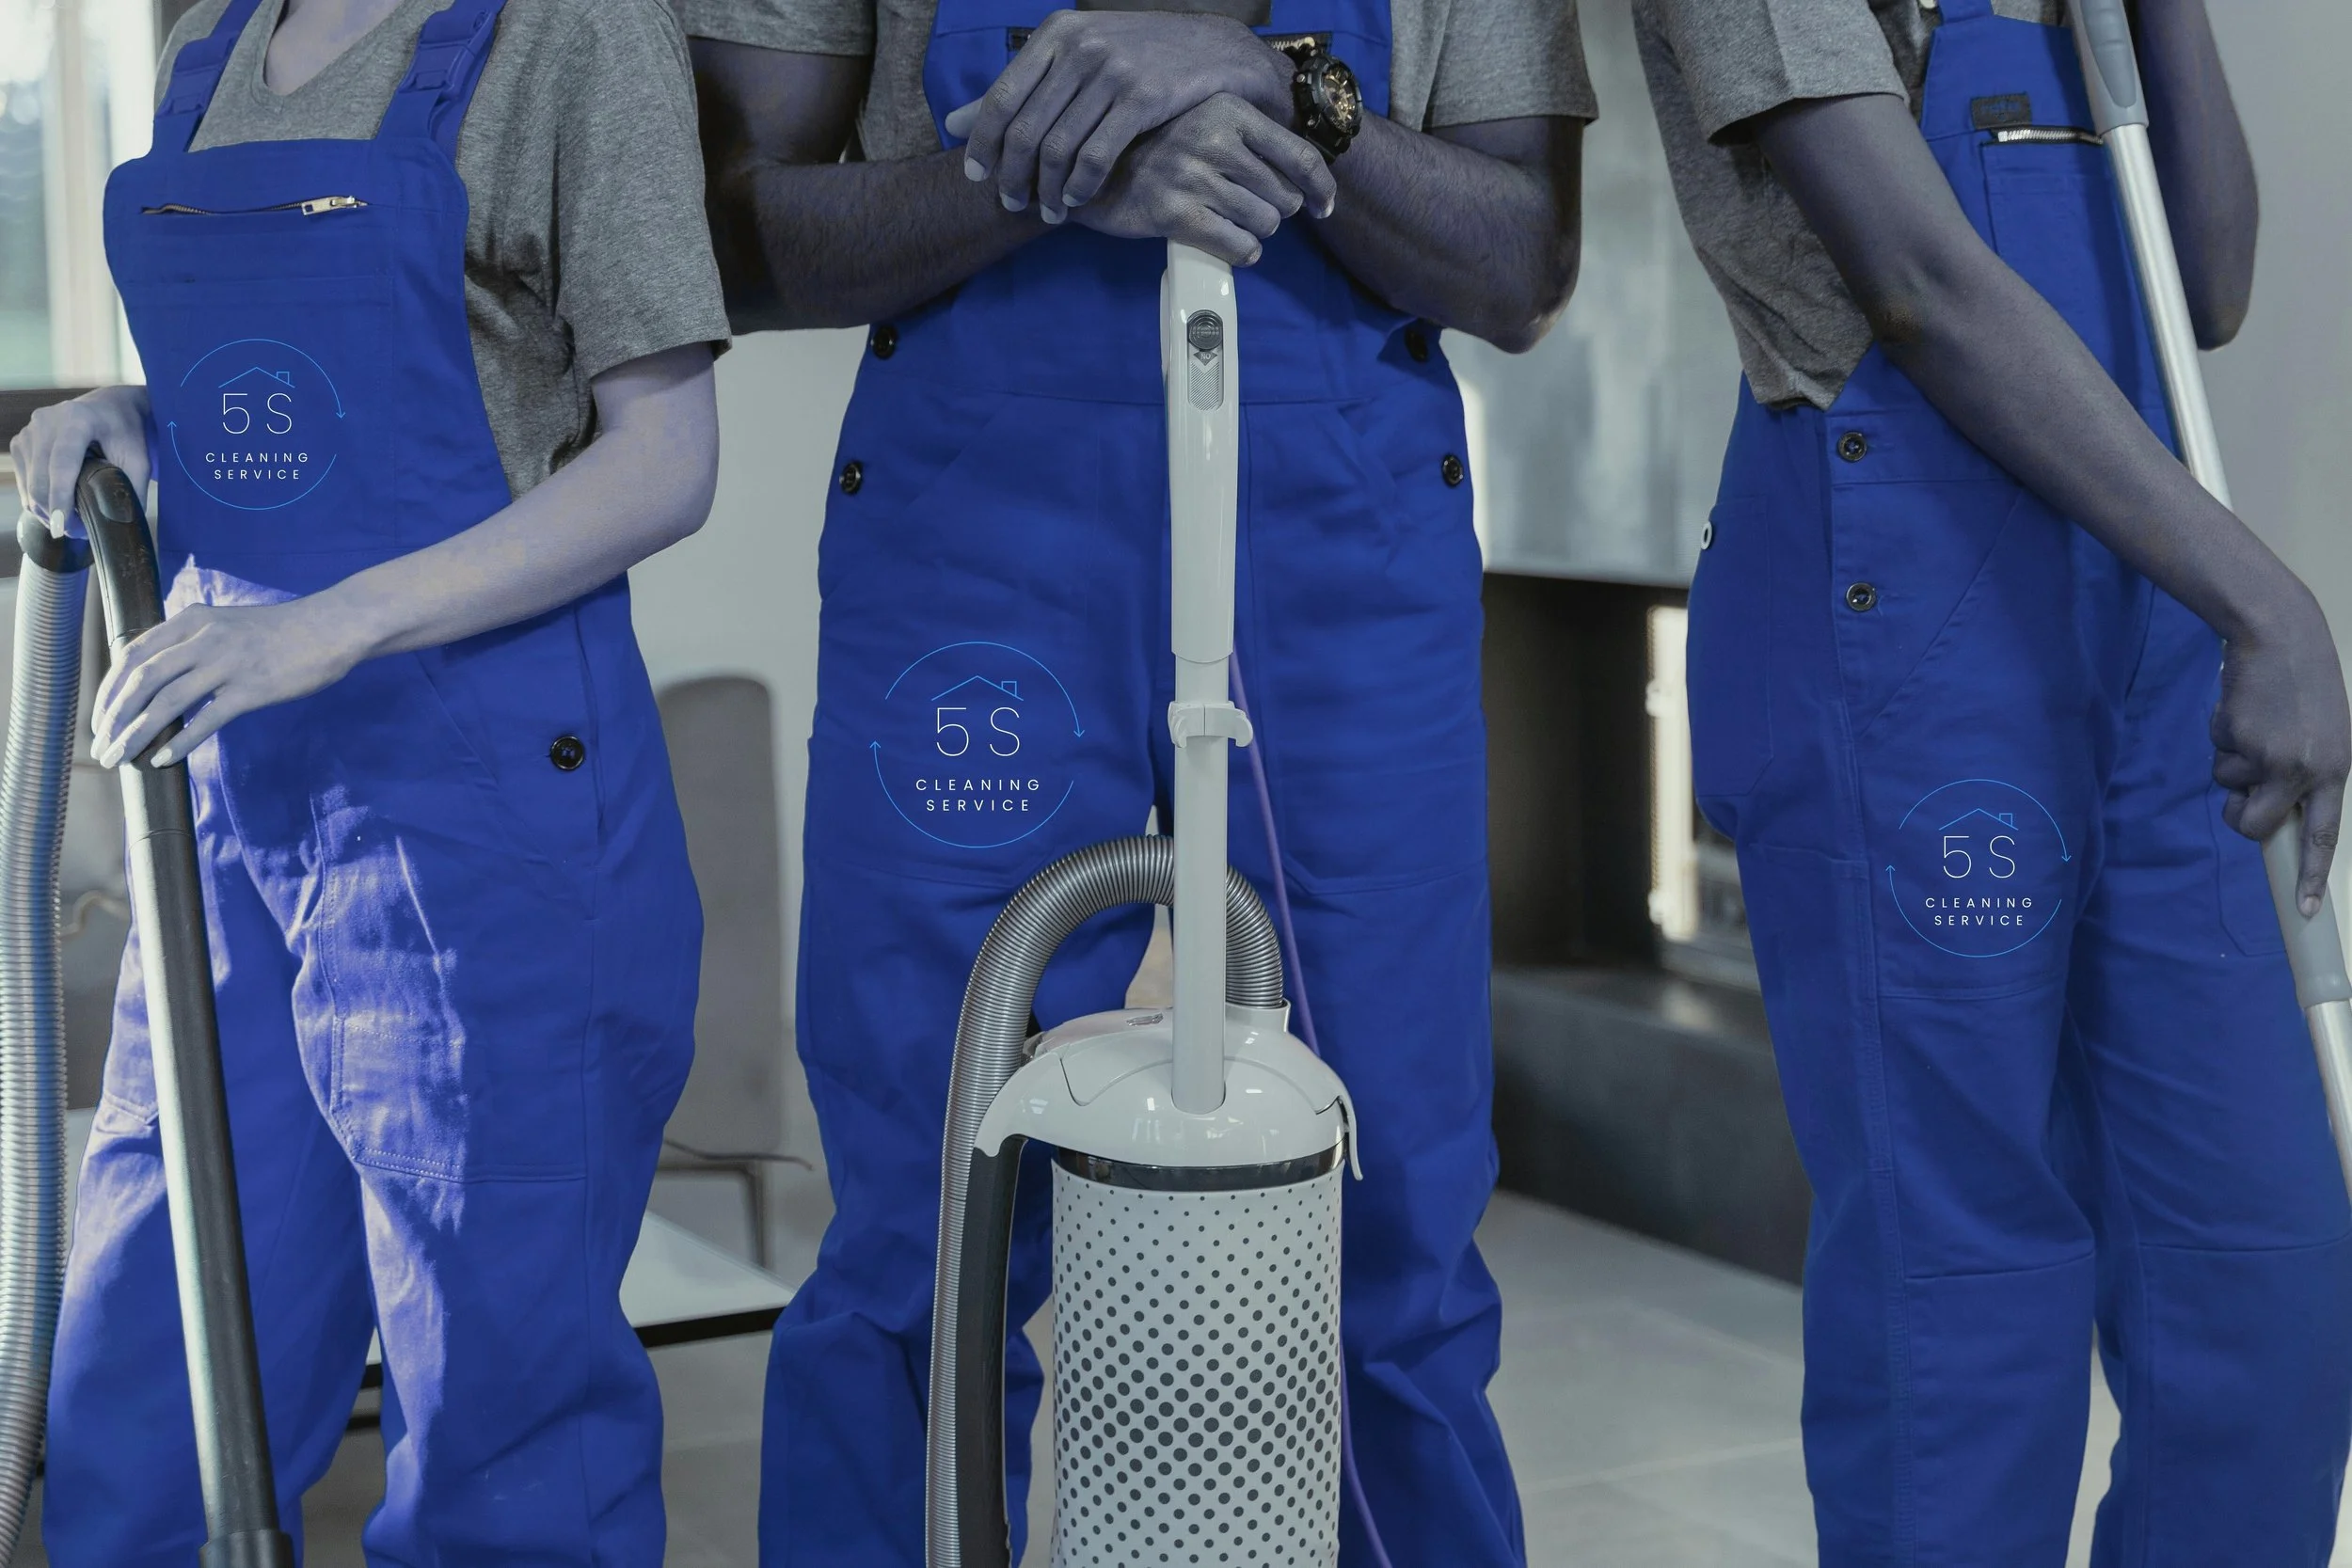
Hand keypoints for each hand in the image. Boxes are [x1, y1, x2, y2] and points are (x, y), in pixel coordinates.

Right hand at [9, 385, 151, 538]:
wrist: (108, 408)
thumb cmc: (126, 433)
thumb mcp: (138, 459)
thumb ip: (131, 490)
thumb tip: (121, 526)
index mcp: (77, 419)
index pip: (62, 463)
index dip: (61, 496)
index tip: (63, 525)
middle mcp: (47, 421)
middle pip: (42, 478)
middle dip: (55, 512)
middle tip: (76, 534)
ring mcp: (29, 430)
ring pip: (29, 483)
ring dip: (45, 509)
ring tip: (69, 523)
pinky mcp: (21, 441)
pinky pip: (24, 479)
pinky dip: (37, 498)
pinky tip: (56, 507)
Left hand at [93, 597, 373, 768]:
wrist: (332, 627)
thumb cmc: (281, 631)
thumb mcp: (225, 623)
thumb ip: (192, 642)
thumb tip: (159, 678)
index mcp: (191, 620)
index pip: (132, 655)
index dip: (109, 690)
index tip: (101, 719)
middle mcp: (202, 639)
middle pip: (141, 680)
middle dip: (115, 717)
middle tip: (104, 747)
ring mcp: (227, 664)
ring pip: (166, 702)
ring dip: (137, 733)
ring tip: (121, 757)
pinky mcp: (252, 689)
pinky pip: (206, 719)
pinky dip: (180, 741)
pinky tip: (165, 758)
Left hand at [943, 8, 1299, 222]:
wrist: (1212, 48)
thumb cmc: (1138, 56)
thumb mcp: (1075, 56)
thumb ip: (1019, 87)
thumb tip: (952, 121)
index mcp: (1055, 35)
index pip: (1001, 97)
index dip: (981, 142)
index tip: (975, 175)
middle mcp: (1079, 48)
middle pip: (1026, 129)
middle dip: (1013, 175)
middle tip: (1011, 202)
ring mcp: (1112, 71)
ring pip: (1058, 147)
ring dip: (1047, 189)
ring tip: (1046, 210)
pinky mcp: (1143, 97)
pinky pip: (1097, 155)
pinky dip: (1080, 186)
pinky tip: (1076, 200)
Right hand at [1062, 94, 1333, 267]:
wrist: (1090, 170)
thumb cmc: (1155, 151)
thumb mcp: (1201, 123)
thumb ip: (1248, 140)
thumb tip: (1304, 181)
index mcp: (1227, 110)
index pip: (1299, 155)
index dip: (1320, 188)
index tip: (1323, 207)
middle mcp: (1213, 139)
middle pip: (1283, 196)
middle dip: (1273, 211)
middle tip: (1248, 210)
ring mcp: (1193, 177)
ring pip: (1264, 223)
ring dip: (1255, 232)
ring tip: (1231, 223)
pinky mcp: (1176, 214)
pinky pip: (1239, 247)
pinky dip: (1242, 253)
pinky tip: (1229, 245)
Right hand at [2211, 585, 2351, 914]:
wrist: (2280, 634)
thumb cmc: (2300, 683)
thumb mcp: (2321, 732)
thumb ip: (2303, 772)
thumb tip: (2267, 811)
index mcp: (2337, 769)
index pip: (2325, 835)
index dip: (2314, 874)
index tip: (2307, 910)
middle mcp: (2310, 770)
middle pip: (2257, 824)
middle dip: (2239, 812)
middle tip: (2243, 784)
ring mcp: (2275, 757)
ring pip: (2230, 788)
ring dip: (2229, 763)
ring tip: (2252, 725)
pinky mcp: (2243, 741)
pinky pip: (2218, 756)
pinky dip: (2220, 736)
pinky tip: (2241, 710)